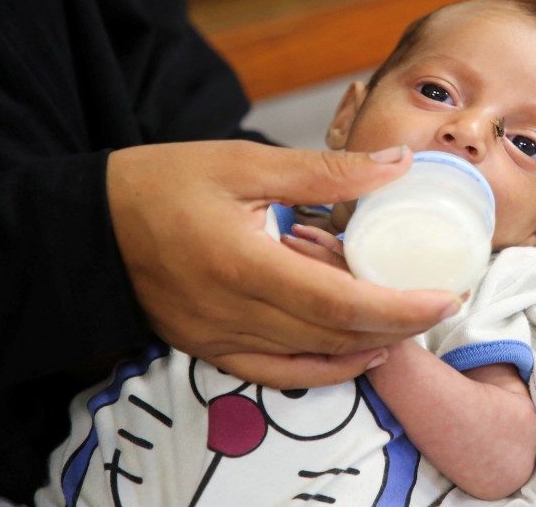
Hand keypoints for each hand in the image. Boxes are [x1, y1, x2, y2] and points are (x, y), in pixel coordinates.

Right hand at [107, 141, 461, 387]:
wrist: (92, 224)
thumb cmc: (164, 183)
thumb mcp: (244, 162)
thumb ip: (325, 170)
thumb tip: (396, 165)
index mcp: (242, 263)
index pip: (340, 301)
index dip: (400, 307)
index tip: (443, 298)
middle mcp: (231, 313)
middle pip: (333, 336)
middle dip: (397, 327)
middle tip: (438, 307)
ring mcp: (217, 339)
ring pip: (311, 359)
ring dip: (366, 347)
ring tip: (407, 325)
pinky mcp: (208, 349)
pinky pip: (277, 373)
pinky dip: (323, 368)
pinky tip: (357, 353)